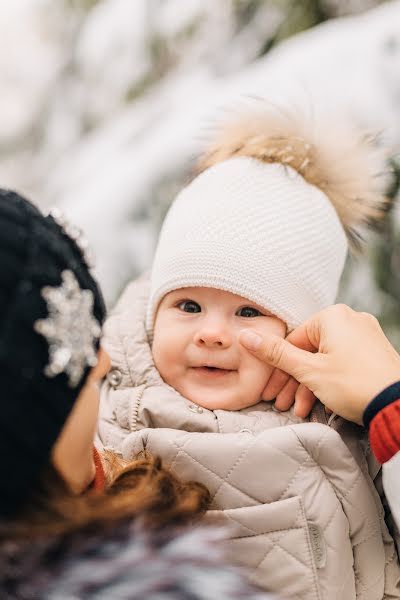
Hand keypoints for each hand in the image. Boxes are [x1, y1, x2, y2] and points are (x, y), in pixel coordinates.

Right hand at [239, 304, 399, 423]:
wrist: (398, 405)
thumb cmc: (355, 385)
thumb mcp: (309, 371)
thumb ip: (276, 353)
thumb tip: (246, 335)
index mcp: (332, 317)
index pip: (292, 340)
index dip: (277, 369)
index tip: (269, 390)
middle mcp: (350, 320)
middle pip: (308, 351)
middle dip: (293, 382)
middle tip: (282, 403)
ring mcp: (364, 335)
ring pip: (324, 359)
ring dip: (309, 386)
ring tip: (301, 410)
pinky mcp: (373, 352)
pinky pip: (341, 362)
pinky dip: (328, 382)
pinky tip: (320, 404)